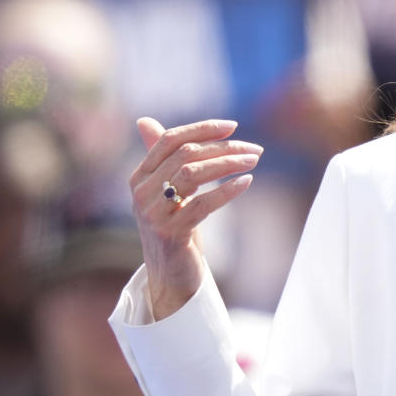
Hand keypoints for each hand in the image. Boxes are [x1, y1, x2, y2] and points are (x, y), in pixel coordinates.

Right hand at [129, 118, 260, 318]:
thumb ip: (164, 159)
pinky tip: (246, 182)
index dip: (201, 129)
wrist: (171, 275)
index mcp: (139, 176)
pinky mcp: (169, 233)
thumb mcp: (169, 190)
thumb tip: (144, 121)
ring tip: (254, 161)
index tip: (233, 126)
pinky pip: (202, 204)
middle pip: (186, 155)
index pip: (169, 140)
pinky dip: (227, 190)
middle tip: (255, 150)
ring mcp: (153, 213)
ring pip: (192, 174)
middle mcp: (141, 192)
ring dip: (228, 164)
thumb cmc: (175, 227)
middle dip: (224, 148)